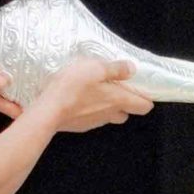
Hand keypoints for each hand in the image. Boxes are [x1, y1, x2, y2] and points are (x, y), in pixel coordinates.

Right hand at [35, 58, 153, 132]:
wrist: (47, 110)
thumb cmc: (72, 87)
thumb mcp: (95, 68)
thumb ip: (116, 69)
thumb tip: (132, 69)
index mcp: (119, 100)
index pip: (144, 107)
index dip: (145, 99)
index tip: (140, 90)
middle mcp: (111, 114)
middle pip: (126, 112)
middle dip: (125, 102)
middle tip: (114, 88)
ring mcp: (95, 122)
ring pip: (109, 116)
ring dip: (106, 106)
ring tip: (94, 92)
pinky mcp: (80, 126)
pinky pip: (92, 118)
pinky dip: (90, 110)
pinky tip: (78, 100)